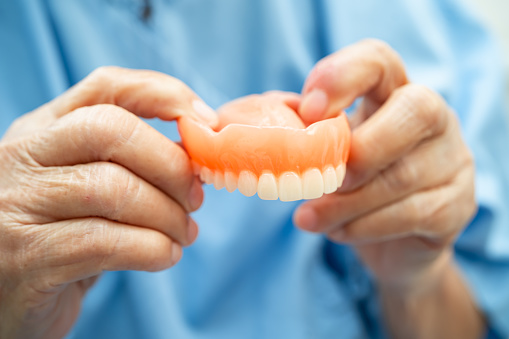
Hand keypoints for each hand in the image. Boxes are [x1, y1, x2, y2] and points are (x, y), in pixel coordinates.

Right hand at [0, 67, 216, 338]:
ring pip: (112, 189)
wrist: (9, 295)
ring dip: (168, 216)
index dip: (165, 94)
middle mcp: (22, 157)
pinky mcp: (26, 259)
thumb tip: (198, 150)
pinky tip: (164, 256)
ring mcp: (17, 206)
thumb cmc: (63, 235)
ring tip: (183, 235)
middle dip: (171, 165)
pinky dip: (152, 249)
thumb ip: (131, 162)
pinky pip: (105, 243)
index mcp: (43, 130)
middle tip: (195, 199)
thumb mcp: (87, 187)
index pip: (107, 86)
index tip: (206, 122)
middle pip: (111, 131)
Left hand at [294, 40, 475, 291]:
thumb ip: (299, 133)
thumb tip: (259, 124)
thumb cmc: (352, 184)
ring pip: (405, 175)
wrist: (392, 239)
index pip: (378, 61)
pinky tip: (338, 232)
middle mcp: (434, 118)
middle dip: (360, 150)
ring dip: (347, 202)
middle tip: (323, 180)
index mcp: (393, 93)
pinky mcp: (458, 205)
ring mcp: (453, 160)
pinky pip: (414, 213)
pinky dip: (365, 226)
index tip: (307, 111)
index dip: (342, 77)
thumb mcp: (326, 151)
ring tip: (308, 218)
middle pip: (415, 109)